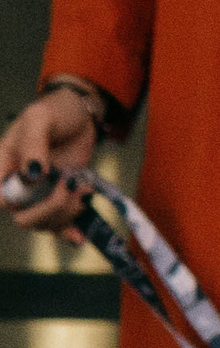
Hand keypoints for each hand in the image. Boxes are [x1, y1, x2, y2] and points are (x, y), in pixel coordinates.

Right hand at [1, 85, 101, 235]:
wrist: (81, 117)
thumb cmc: (55, 113)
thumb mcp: (40, 119)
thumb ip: (33, 145)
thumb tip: (32, 175)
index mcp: (4, 164)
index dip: (10, 202)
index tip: (34, 191)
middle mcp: (20, 184)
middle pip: (23, 217)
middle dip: (48, 211)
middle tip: (69, 190)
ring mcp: (41, 194)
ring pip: (44, 223)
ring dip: (66, 215)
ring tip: (83, 191)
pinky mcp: (61, 199)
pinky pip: (61, 224)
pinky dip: (71, 230)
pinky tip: (81, 234)